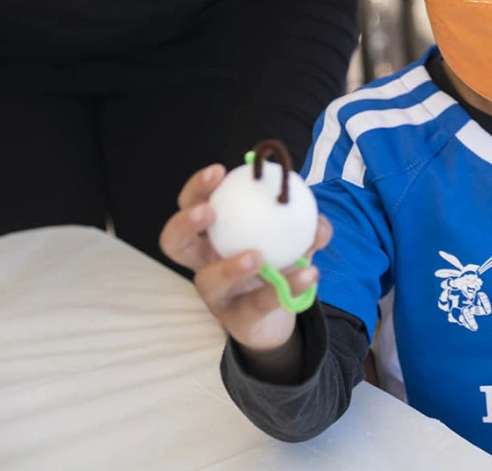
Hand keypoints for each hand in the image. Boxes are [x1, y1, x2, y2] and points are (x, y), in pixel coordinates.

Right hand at [160, 164, 332, 352]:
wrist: (281, 316)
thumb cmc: (278, 265)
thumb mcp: (293, 240)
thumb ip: (306, 226)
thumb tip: (317, 219)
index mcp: (212, 236)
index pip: (192, 205)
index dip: (198, 188)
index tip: (219, 171)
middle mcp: (204, 264)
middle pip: (174, 242)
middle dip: (185, 223)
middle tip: (208, 211)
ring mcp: (216, 296)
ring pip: (208, 281)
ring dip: (230, 267)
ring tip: (256, 256)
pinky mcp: (237, 321)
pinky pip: (258, 304)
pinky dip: (288, 287)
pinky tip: (310, 273)